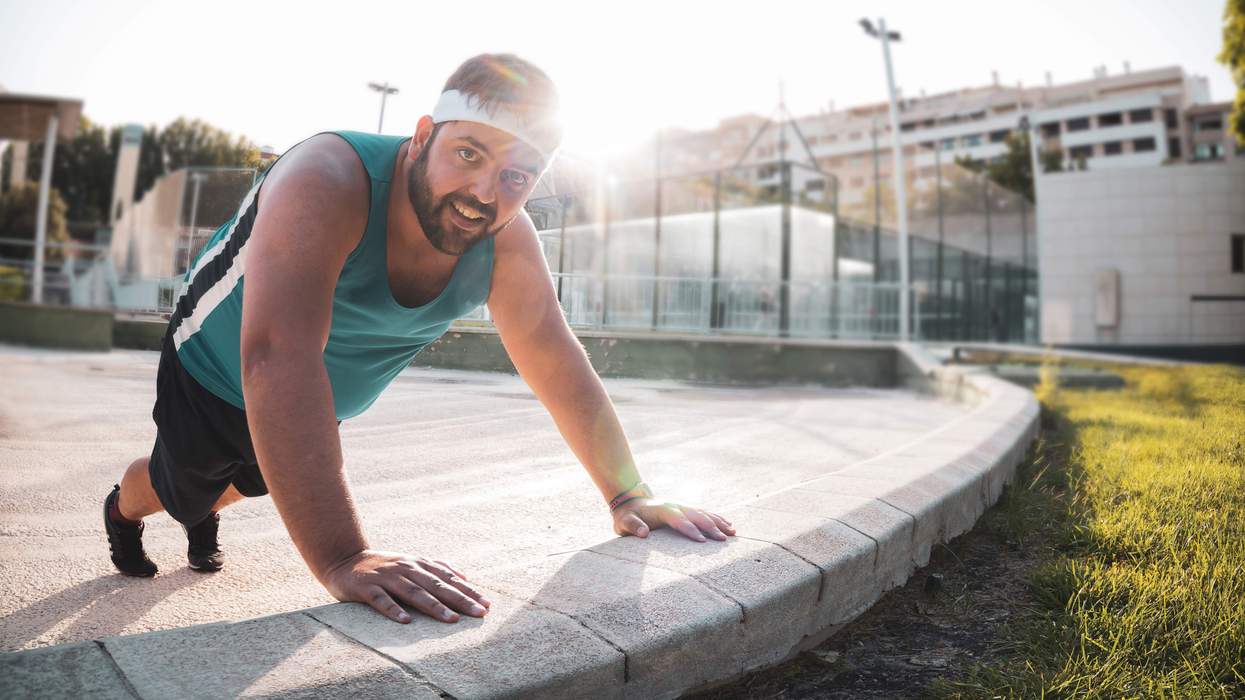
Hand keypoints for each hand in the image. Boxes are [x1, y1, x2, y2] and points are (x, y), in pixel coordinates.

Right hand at [320, 549, 490, 623]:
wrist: (345, 559)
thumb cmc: (384, 566)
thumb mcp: (412, 562)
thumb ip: (437, 567)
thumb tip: (464, 576)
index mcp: (419, 564)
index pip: (448, 579)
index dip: (468, 591)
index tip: (486, 604)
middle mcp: (406, 569)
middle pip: (437, 586)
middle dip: (460, 600)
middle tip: (479, 614)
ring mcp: (387, 577)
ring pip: (414, 592)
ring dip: (434, 606)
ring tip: (451, 619)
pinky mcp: (367, 587)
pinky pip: (382, 600)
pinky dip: (394, 610)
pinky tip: (406, 622)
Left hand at [612, 498, 735, 541]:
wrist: (630, 501)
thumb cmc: (627, 516)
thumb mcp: (624, 522)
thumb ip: (633, 526)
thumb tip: (645, 533)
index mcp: (663, 510)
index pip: (679, 520)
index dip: (690, 530)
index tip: (702, 541)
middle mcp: (676, 506)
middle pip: (696, 516)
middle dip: (711, 527)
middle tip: (723, 540)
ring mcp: (682, 506)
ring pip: (704, 513)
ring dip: (718, 522)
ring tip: (732, 532)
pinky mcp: (685, 509)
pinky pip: (704, 513)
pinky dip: (717, 518)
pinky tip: (728, 525)